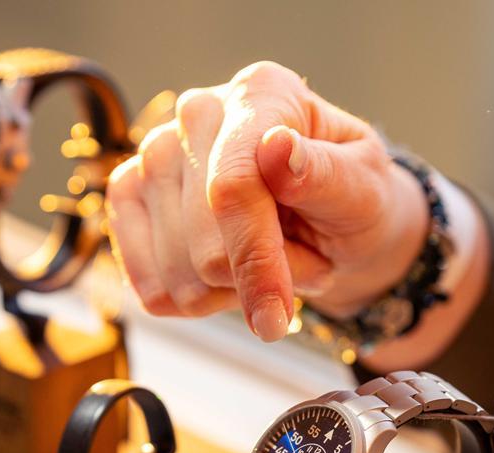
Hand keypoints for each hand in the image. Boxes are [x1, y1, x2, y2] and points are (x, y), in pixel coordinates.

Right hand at [105, 62, 429, 340]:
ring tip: (276, 262)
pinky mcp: (128, 198)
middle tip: (309, 264)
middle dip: (264, 278)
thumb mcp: (365, 190)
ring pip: (180, 277)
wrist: (332, 222)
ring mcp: (154, 156)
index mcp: (262, 94)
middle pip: (205, 248)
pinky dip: (202, 302)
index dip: (254, 259)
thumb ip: (325, 174)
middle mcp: (197, 113)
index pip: (232, 187)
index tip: (276, 317)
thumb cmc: (353, 201)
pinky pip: (153, 290)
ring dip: (237, 293)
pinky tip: (234, 277)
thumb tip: (276, 149)